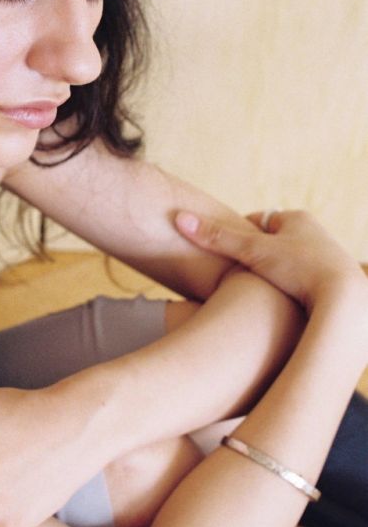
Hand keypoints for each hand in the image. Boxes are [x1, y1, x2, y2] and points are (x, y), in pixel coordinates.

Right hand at [175, 208, 365, 311]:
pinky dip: (288, 293)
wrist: (348, 304)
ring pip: (289, 266)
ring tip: (254, 296)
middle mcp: (317, 236)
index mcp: (298, 220)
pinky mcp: (333, 287)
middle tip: (236, 277)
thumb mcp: (252, 251)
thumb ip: (215, 237)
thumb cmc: (301, 270)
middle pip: (274, 244)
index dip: (239, 238)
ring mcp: (327, 261)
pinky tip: (277, 308)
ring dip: (272, 277)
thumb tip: (179, 218)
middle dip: (256, 259)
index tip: (224, 256)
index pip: (259, 223)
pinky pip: (302, 285)